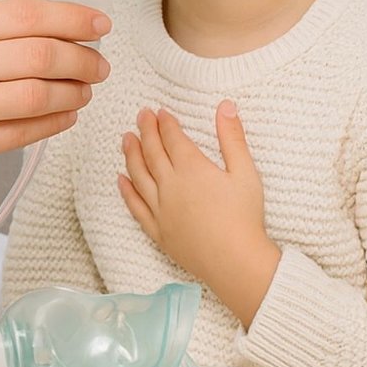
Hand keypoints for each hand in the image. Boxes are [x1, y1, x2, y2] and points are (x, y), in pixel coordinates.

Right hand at [0, 0, 109, 195]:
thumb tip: (59, 27)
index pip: (26, 13)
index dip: (73, 18)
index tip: (100, 25)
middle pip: (40, 54)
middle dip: (83, 59)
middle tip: (99, 65)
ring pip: (38, 94)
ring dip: (74, 93)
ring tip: (84, 91)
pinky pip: (23, 133)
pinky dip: (55, 122)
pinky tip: (64, 116)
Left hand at [118, 101, 280, 325]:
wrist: (236, 261)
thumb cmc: (245, 217)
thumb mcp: (245, 172)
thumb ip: (233, 137)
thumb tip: (226, 105)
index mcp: (192, 169)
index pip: (172, 139)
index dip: (165, 123)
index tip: (160, 112)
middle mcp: (170, 186)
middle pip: (152, 152)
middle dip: (146, 131)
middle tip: (141, 115)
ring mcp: (161, 209)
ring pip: (139, 176)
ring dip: (131, 155)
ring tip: (126, 139)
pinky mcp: (158, 231)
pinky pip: (136, 207)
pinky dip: (126, 191)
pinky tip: (121, 180)